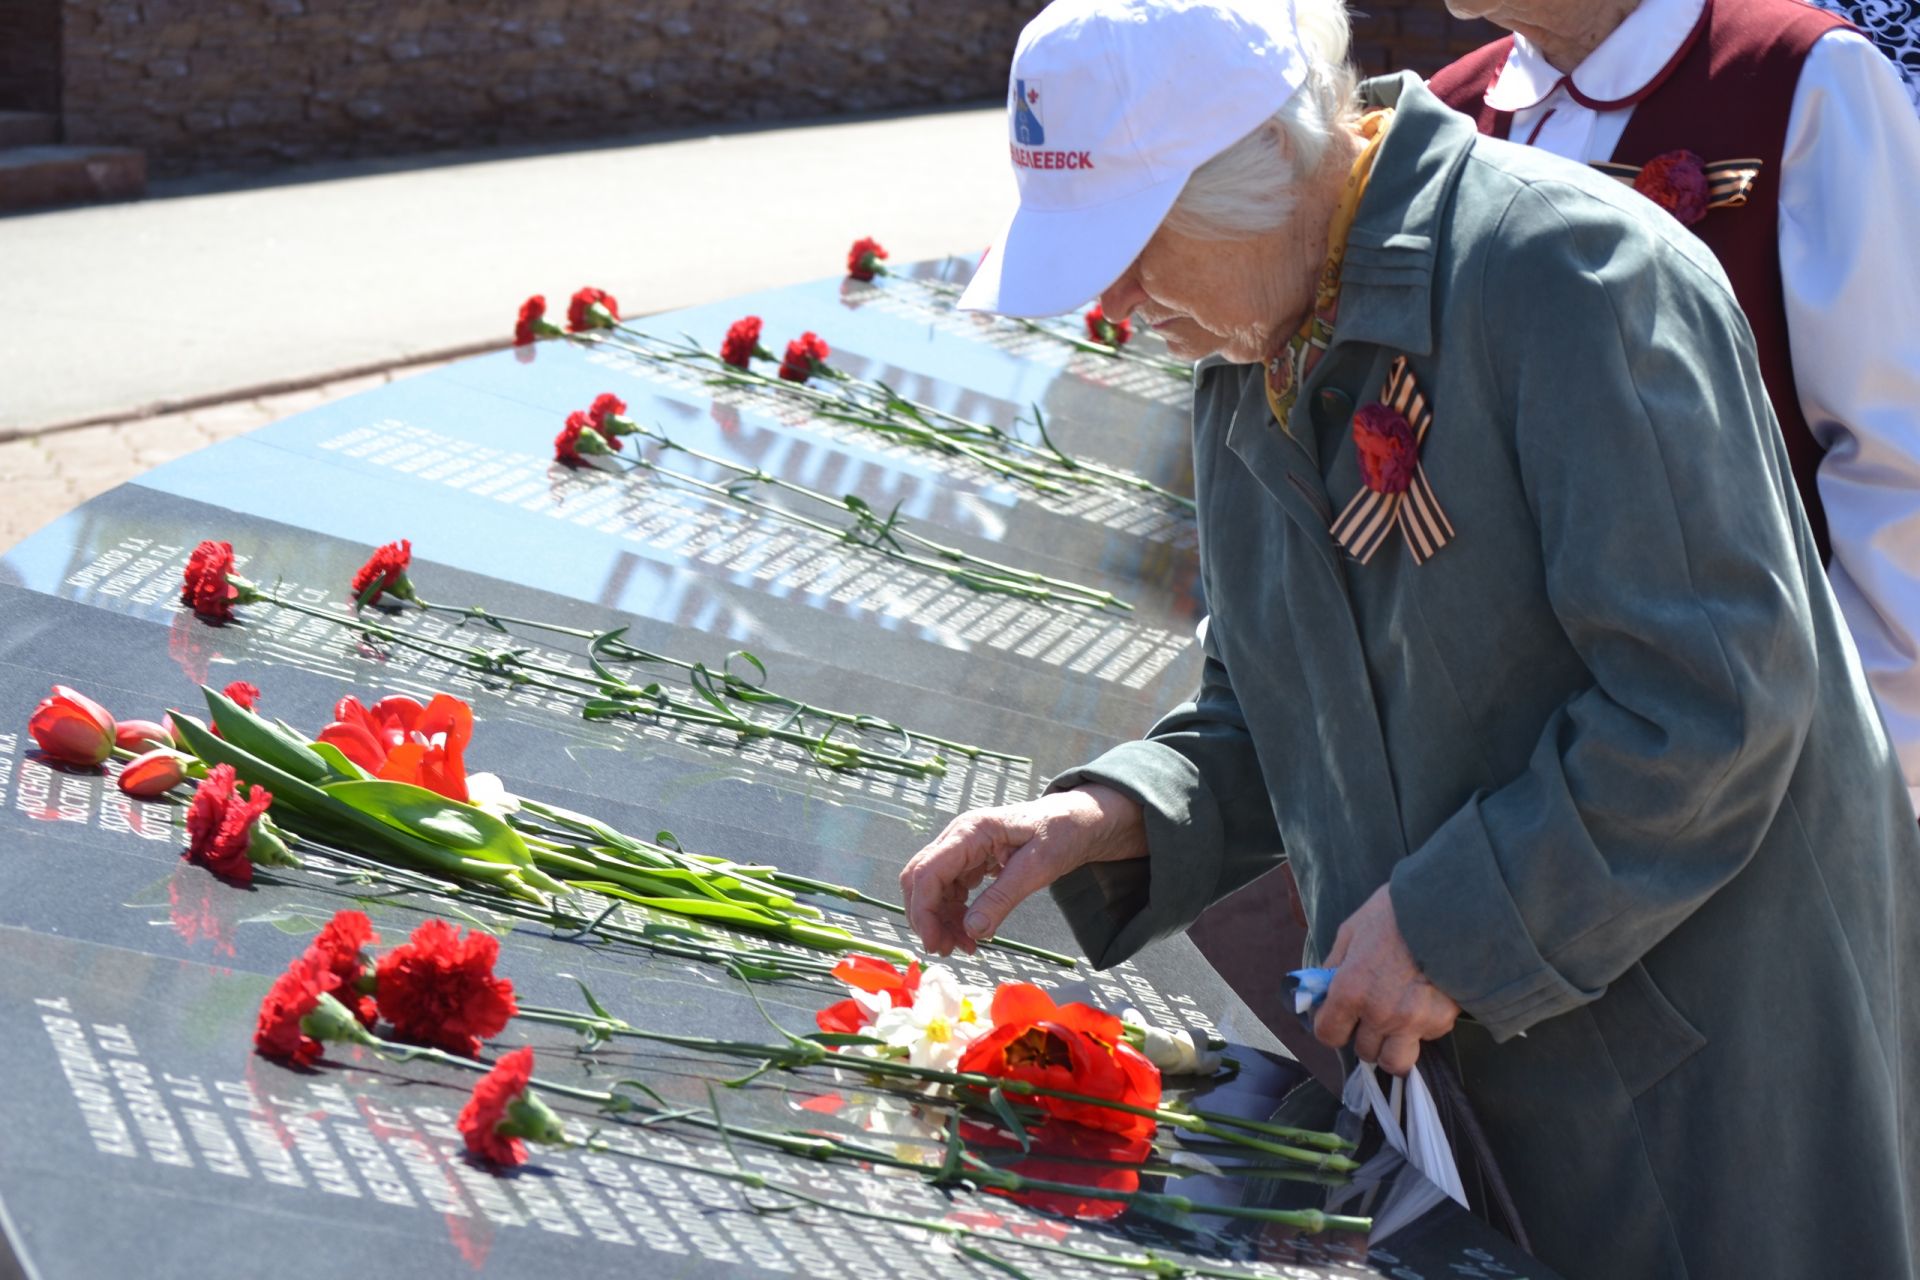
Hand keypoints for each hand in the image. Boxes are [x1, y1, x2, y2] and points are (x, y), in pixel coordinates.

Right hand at [899, 785, 1146, 954]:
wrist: (1076, 820)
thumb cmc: (1060, 834)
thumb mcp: (1037, 868)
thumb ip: (1003, 898)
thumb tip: (972, 931)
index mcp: (971, 831)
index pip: (928, 872)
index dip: (924, 911)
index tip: (935, 943)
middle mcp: (959, 836)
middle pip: (920, 879)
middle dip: (927, 918)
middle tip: (947, 950)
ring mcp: (962, 848)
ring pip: (932, 887)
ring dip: (940, 920)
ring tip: (964, 947)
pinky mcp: (970, 860)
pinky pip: (949, 889)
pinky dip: (954, 913)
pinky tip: (970, 932)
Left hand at [1312, 884, 1460, 1075]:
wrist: (1449, 907)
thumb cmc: (1395, 913)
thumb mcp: (1351, 931)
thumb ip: (1334, 966)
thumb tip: (1322, 990)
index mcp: (1351, 991)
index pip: (1329, 1035)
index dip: (1331, 1027)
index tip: (1339, 1018)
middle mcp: (1380, 1014)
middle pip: (1364, 1052)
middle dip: (1365, 1035)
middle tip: (1372, 1014)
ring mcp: (1413, 1022)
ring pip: (1396, 1061)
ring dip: (1393, 1046)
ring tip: (1397, 1024)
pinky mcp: (1442, 1021)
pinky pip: (1426, 1038)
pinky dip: (1423, 1027)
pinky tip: (1425, 1000)